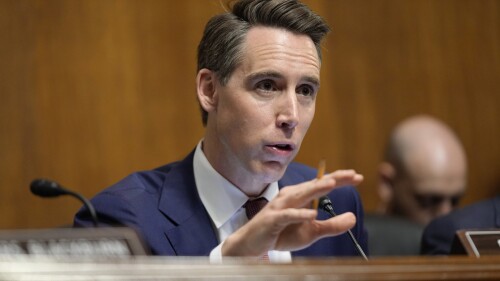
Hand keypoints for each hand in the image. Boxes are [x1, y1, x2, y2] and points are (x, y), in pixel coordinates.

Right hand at [221, 169, 363, 256]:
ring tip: (332, 184)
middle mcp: (290, 196)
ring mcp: (281, 206)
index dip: (339, 179)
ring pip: (301, 195)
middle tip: (351, 174)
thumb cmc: (281, 233)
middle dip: (333, 179)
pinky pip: (288, 215)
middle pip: (314, 185)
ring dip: (316, 188)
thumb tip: (353, 217)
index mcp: (300, 196)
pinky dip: (299, 214)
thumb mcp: (312, 232)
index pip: (322, 184)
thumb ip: (331, 225)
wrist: (253, 243)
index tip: (357, 176)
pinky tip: (312, 213)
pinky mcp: (273, 219)